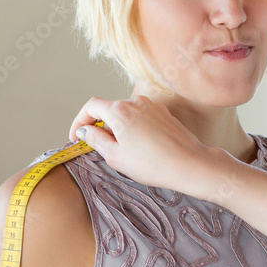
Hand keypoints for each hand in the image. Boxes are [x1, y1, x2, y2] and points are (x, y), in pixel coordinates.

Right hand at [70, 96, 222, 194]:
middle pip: (109, 109)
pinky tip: (141, 147)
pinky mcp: (164, 113)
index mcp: (119, 110)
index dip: (79, 121)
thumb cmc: (152, 164)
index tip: (77, 137)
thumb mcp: (115, 156)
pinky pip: (142, 116)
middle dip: (100, 127)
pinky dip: (134, 127)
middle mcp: (136, 101)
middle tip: (100, 149)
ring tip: (123, 151)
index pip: (91, 106)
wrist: (189, 164)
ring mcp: (152, 106)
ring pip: (126, 113)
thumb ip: (96, 140)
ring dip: (118, 128)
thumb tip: (85, 131)